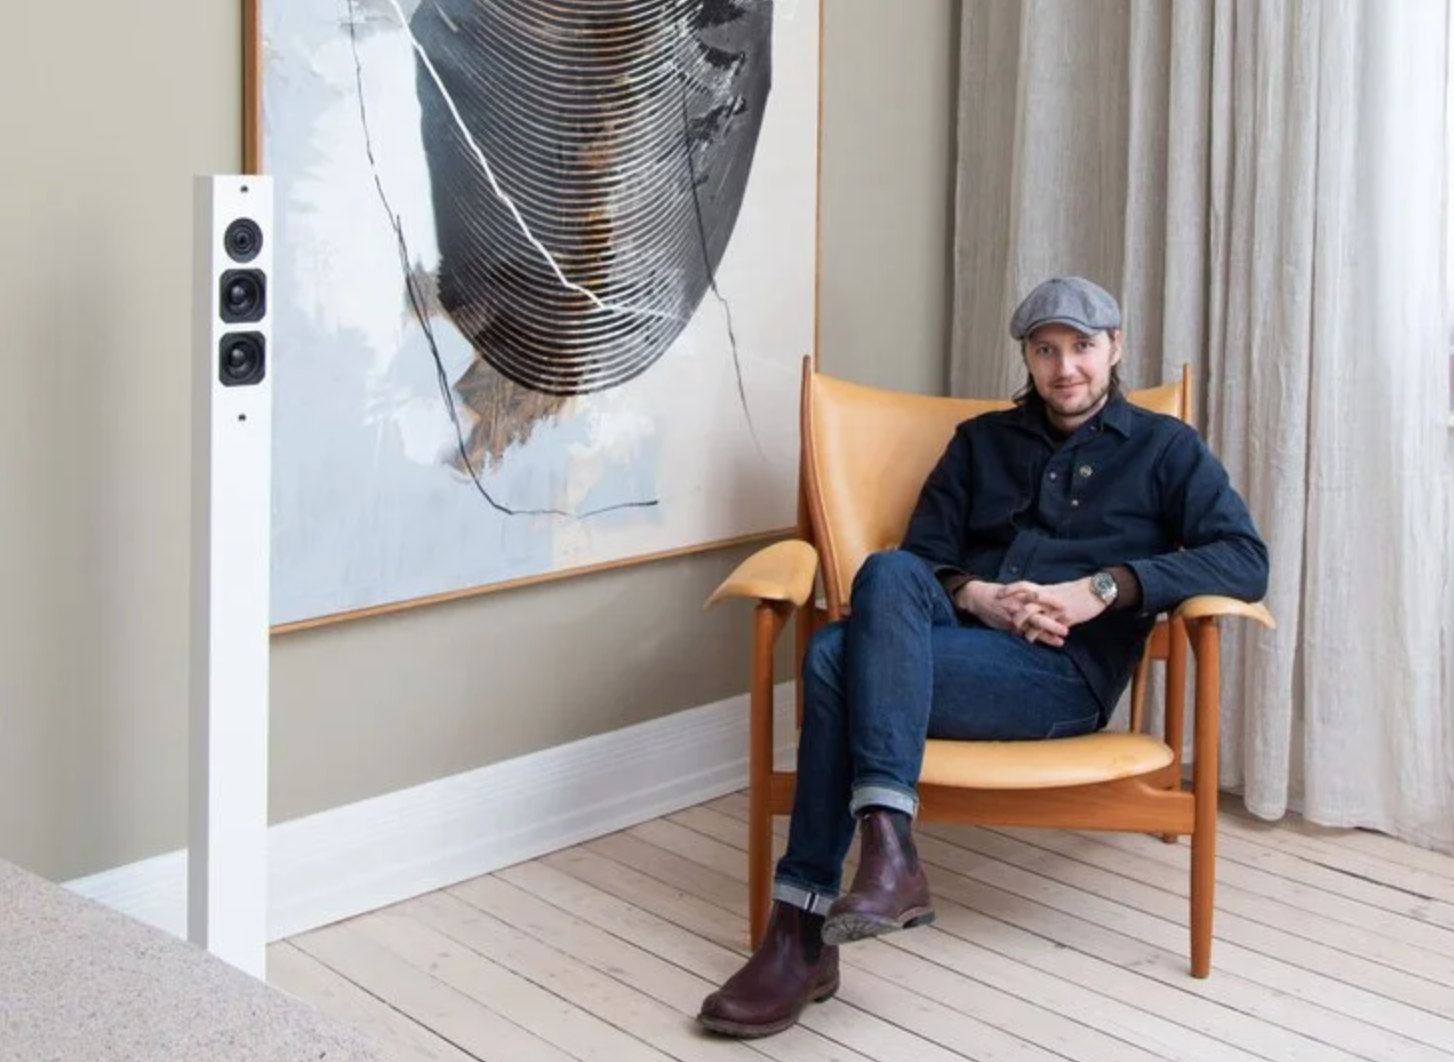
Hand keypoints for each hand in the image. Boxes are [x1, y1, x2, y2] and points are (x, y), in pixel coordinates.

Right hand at [955, 580, 1069, 646]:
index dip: (1055, 602)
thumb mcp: (1015, 588)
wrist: (978, 597)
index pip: (1042, 598)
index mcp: (1023, 593)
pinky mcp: (1008, 625)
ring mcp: (1014, 615)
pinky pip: (1023, 633)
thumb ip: (1029, 595)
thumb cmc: (999, 592)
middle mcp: (1020, 604)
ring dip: (1048, 634)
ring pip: (1033, 626)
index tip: (1069, 607)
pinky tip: (1041, 645)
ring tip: (1061, 641)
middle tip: (1068, 627)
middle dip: (1054, 621)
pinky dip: (1034, 639)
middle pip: (1040, 613)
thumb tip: (1044, 598)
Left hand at [997, 577, 1109, 644]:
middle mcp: (1048, 597)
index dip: (1010, 589)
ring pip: (1035, 616)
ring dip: (1024, 625)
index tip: (998, 594)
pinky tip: (1032, 640)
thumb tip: (1032, 599)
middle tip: (1002, 618)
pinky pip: (1049, 627)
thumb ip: (1044, 595)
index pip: (1023, 586)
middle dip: (1012, 610)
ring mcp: (1056, 608)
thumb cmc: (1077, 592)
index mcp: (1045, 589)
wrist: (1096, 591)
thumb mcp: (1058, 590)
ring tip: (1017, 633)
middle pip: (1025, 602)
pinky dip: (1039, 634)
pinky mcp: (1065, 618)